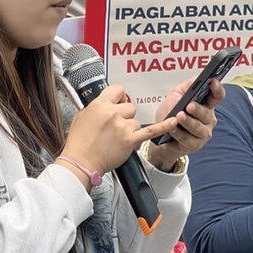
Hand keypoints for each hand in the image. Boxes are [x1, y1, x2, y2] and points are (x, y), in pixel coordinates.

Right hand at [61, 85, 176, 176]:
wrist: (80, 163)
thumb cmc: (79, 143)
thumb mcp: (81, 116)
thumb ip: (96, 107)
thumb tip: (104, 104)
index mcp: (100, 104)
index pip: (117, 90)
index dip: (119, 97)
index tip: (118, 103)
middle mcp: (113, 113)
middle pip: (129, 107)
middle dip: (125, 116)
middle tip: (114, 128)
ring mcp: (123, 127)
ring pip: (136, 121)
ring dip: (130, 129)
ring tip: (116, 139)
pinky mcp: (130, 140)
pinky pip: (151, 131)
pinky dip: (163, 126)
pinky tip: (173, 121)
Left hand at [146, 77, 224, 170]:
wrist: (159, 134)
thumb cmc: (170, 113)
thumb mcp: (177, 95)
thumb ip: (188, 86)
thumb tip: (198, 78)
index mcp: (206, 105)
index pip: (217, 96)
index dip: (217, 89)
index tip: (212, 81)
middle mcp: (208, 119)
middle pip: (207, 113)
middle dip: (198, 109)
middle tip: (189, 105)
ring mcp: (203, 133)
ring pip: (198, 128)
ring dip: (188, 122)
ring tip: (179, 116)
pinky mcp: (194, 145)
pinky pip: (187, 139)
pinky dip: (178, 132)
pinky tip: (172, 128)